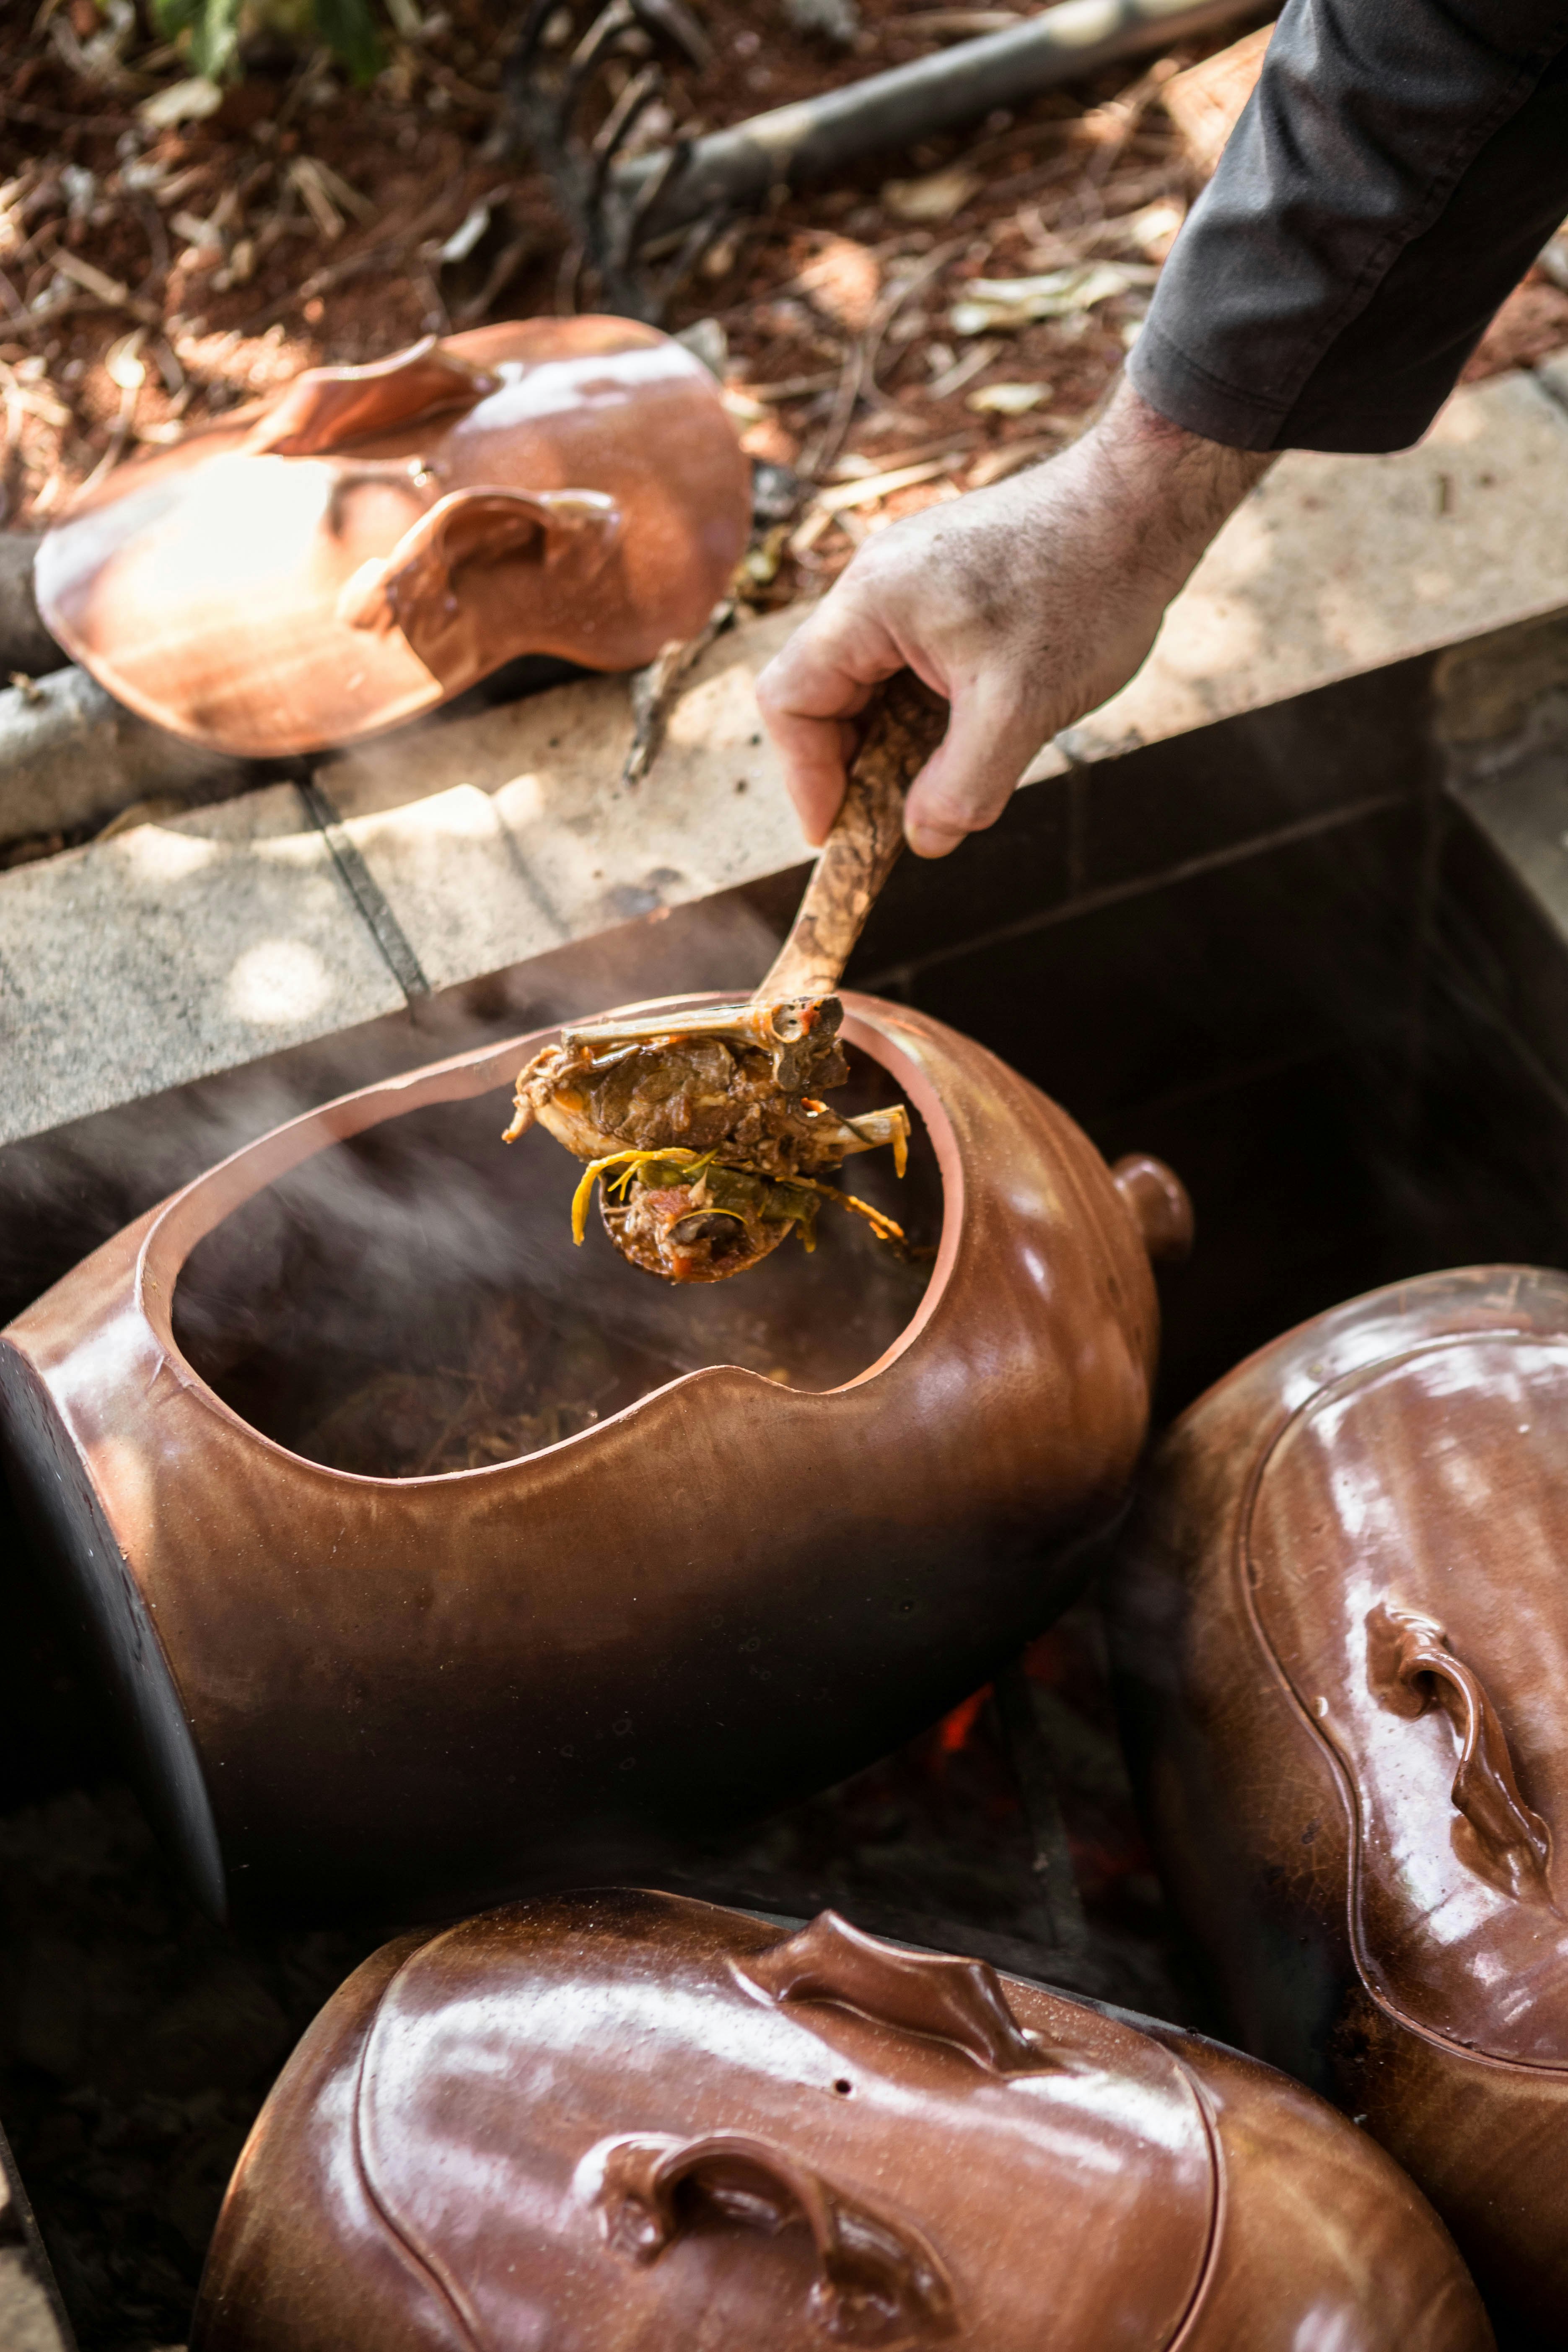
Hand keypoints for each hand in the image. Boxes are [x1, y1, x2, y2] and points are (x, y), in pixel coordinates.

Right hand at [756, 378, 1274, 855]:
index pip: (790, 700)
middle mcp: (875, 581)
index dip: (806, 777)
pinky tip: (976, 732)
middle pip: (824, 692)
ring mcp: (911, 577)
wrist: (1147, 502)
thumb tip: (925, 840)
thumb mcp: (1020, 712)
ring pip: (871, 680)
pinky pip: (910, 658)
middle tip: (895, 820)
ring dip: (895, 739)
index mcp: (869, 602)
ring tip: (947, 778)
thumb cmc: (1086, 591)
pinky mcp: (948, 580)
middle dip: (854, 764)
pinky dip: (927, 707)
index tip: (838, 834)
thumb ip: (963, 786)